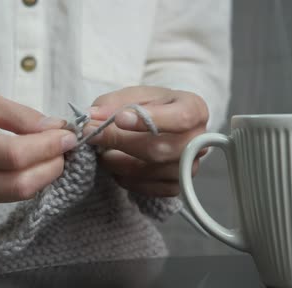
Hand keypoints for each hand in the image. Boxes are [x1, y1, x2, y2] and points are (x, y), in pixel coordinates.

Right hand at [0, 91, 76, 209]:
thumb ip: (21, 116)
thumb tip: (58, 128)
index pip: (14, 156)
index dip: (47, 148)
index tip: (69, 136)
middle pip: (20, 185)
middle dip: (52, 166)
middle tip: (64, 146)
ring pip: (17, 195)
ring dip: (43, 175)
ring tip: (50, 152)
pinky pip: (7, 198)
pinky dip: (27, 181)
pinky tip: (29, 164)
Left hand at [84, 86, 207, 196]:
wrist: (162, 123)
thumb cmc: (151, 106)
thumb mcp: (134, 95)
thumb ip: (114, 103)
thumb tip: (93, 117)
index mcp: (195, 110)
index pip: (179, 118)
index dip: (149, 120)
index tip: (119, 119)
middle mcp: (198, 141)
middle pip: (161, 149)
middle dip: (120, 142)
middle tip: (93, 135)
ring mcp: (189, 167)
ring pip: (151, 171)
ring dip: (118, 163)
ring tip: (102, 152)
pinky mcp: (176, 185)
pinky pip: (148, 188)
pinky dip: (126, 179)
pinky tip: (116, 168)